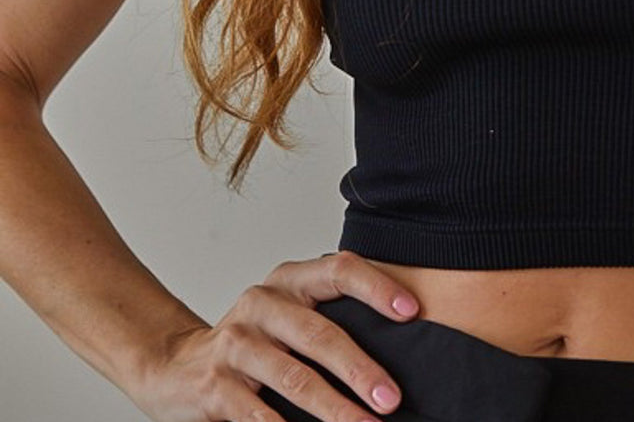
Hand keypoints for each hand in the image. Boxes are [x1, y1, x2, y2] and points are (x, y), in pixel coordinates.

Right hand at [129, 250, 420, 421]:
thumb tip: (401, 338)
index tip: (412, 312)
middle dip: (360, 369)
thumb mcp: (288, 315)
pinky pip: (257, 413)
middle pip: (319, 333)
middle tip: (391, 398)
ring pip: (293, 378)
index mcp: (288, 280)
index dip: (376, 288)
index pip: (338, 270)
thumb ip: (329, 316)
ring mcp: (235, 342)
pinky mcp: (214, 384)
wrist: (176, 367)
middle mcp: (261, 303)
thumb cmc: (253, 341)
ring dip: (334, 408)